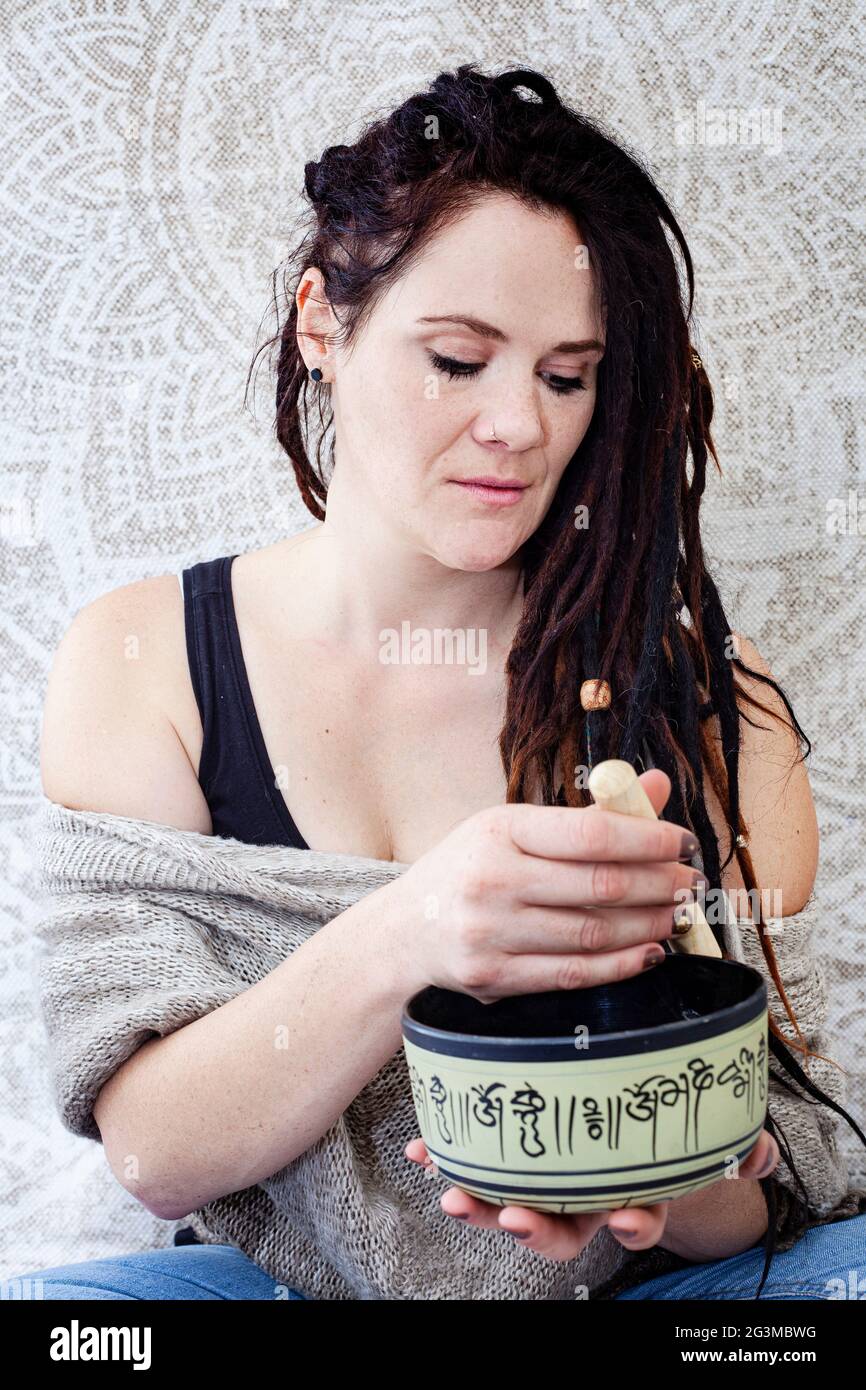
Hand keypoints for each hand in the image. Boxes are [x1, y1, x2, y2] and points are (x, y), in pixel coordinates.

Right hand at [394, 769, 705, 1001]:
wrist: (406, 929)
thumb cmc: (470, 869)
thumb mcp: (515, 828)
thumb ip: (588, 814)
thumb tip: (658, 787)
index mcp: (500, 830)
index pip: (591, 833)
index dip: (648, 839)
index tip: (682, 842)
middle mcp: (492, 880)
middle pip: (601, 886)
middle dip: (659, 885)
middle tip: (689, 883)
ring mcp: (490, 932)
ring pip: (593, 933)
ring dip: (649, 926)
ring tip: (676, 916)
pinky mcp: (493, 977)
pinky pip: (573, 974)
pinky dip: (620, 964)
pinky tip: (648, 952)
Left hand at [405, 1130, 779, 1259]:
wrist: (631, 1123)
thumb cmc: (664, 1131)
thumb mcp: (704, 1139)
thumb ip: (738, 1148)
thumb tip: (759, 1154)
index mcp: (632, 1192)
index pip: (637, 1220)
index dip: (633, 1226)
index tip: (628, 1220)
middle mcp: (584, 1197)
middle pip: (560, 1229)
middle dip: (533, 1229)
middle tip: (511, 1217)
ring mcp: (544, 1182)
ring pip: (509, 1205)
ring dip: (478, 1203)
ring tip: (451, 1191)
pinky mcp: (507, 1158)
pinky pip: (475, 1164)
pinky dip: (447, 1156)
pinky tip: (422, 1146)